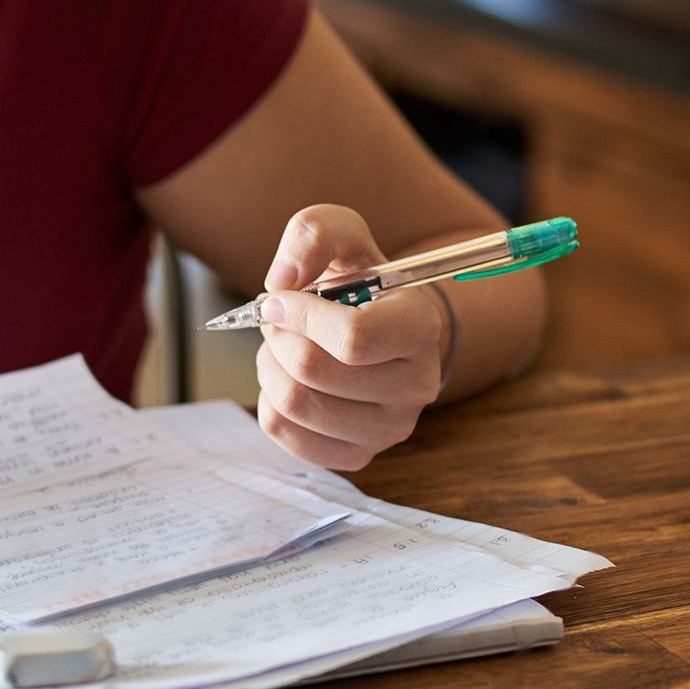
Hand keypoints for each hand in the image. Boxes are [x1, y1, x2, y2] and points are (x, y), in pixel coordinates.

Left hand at [253, 205, 453, 471]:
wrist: (378, 328)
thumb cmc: (360, 285)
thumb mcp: (344, 236)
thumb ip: (314, 233)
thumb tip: (282, 280)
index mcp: (420, 327)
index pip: (353, 338)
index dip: (300, 315)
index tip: (281, 298)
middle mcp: (416, 385)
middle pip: (312, 371)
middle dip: (277, 337)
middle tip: (279, 321)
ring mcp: (390, 428)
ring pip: (294, 404)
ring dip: (269, 366)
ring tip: (284, 348)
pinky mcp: (358, 455)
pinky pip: (285, 435)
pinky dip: (270, 401)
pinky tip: (289, 380)